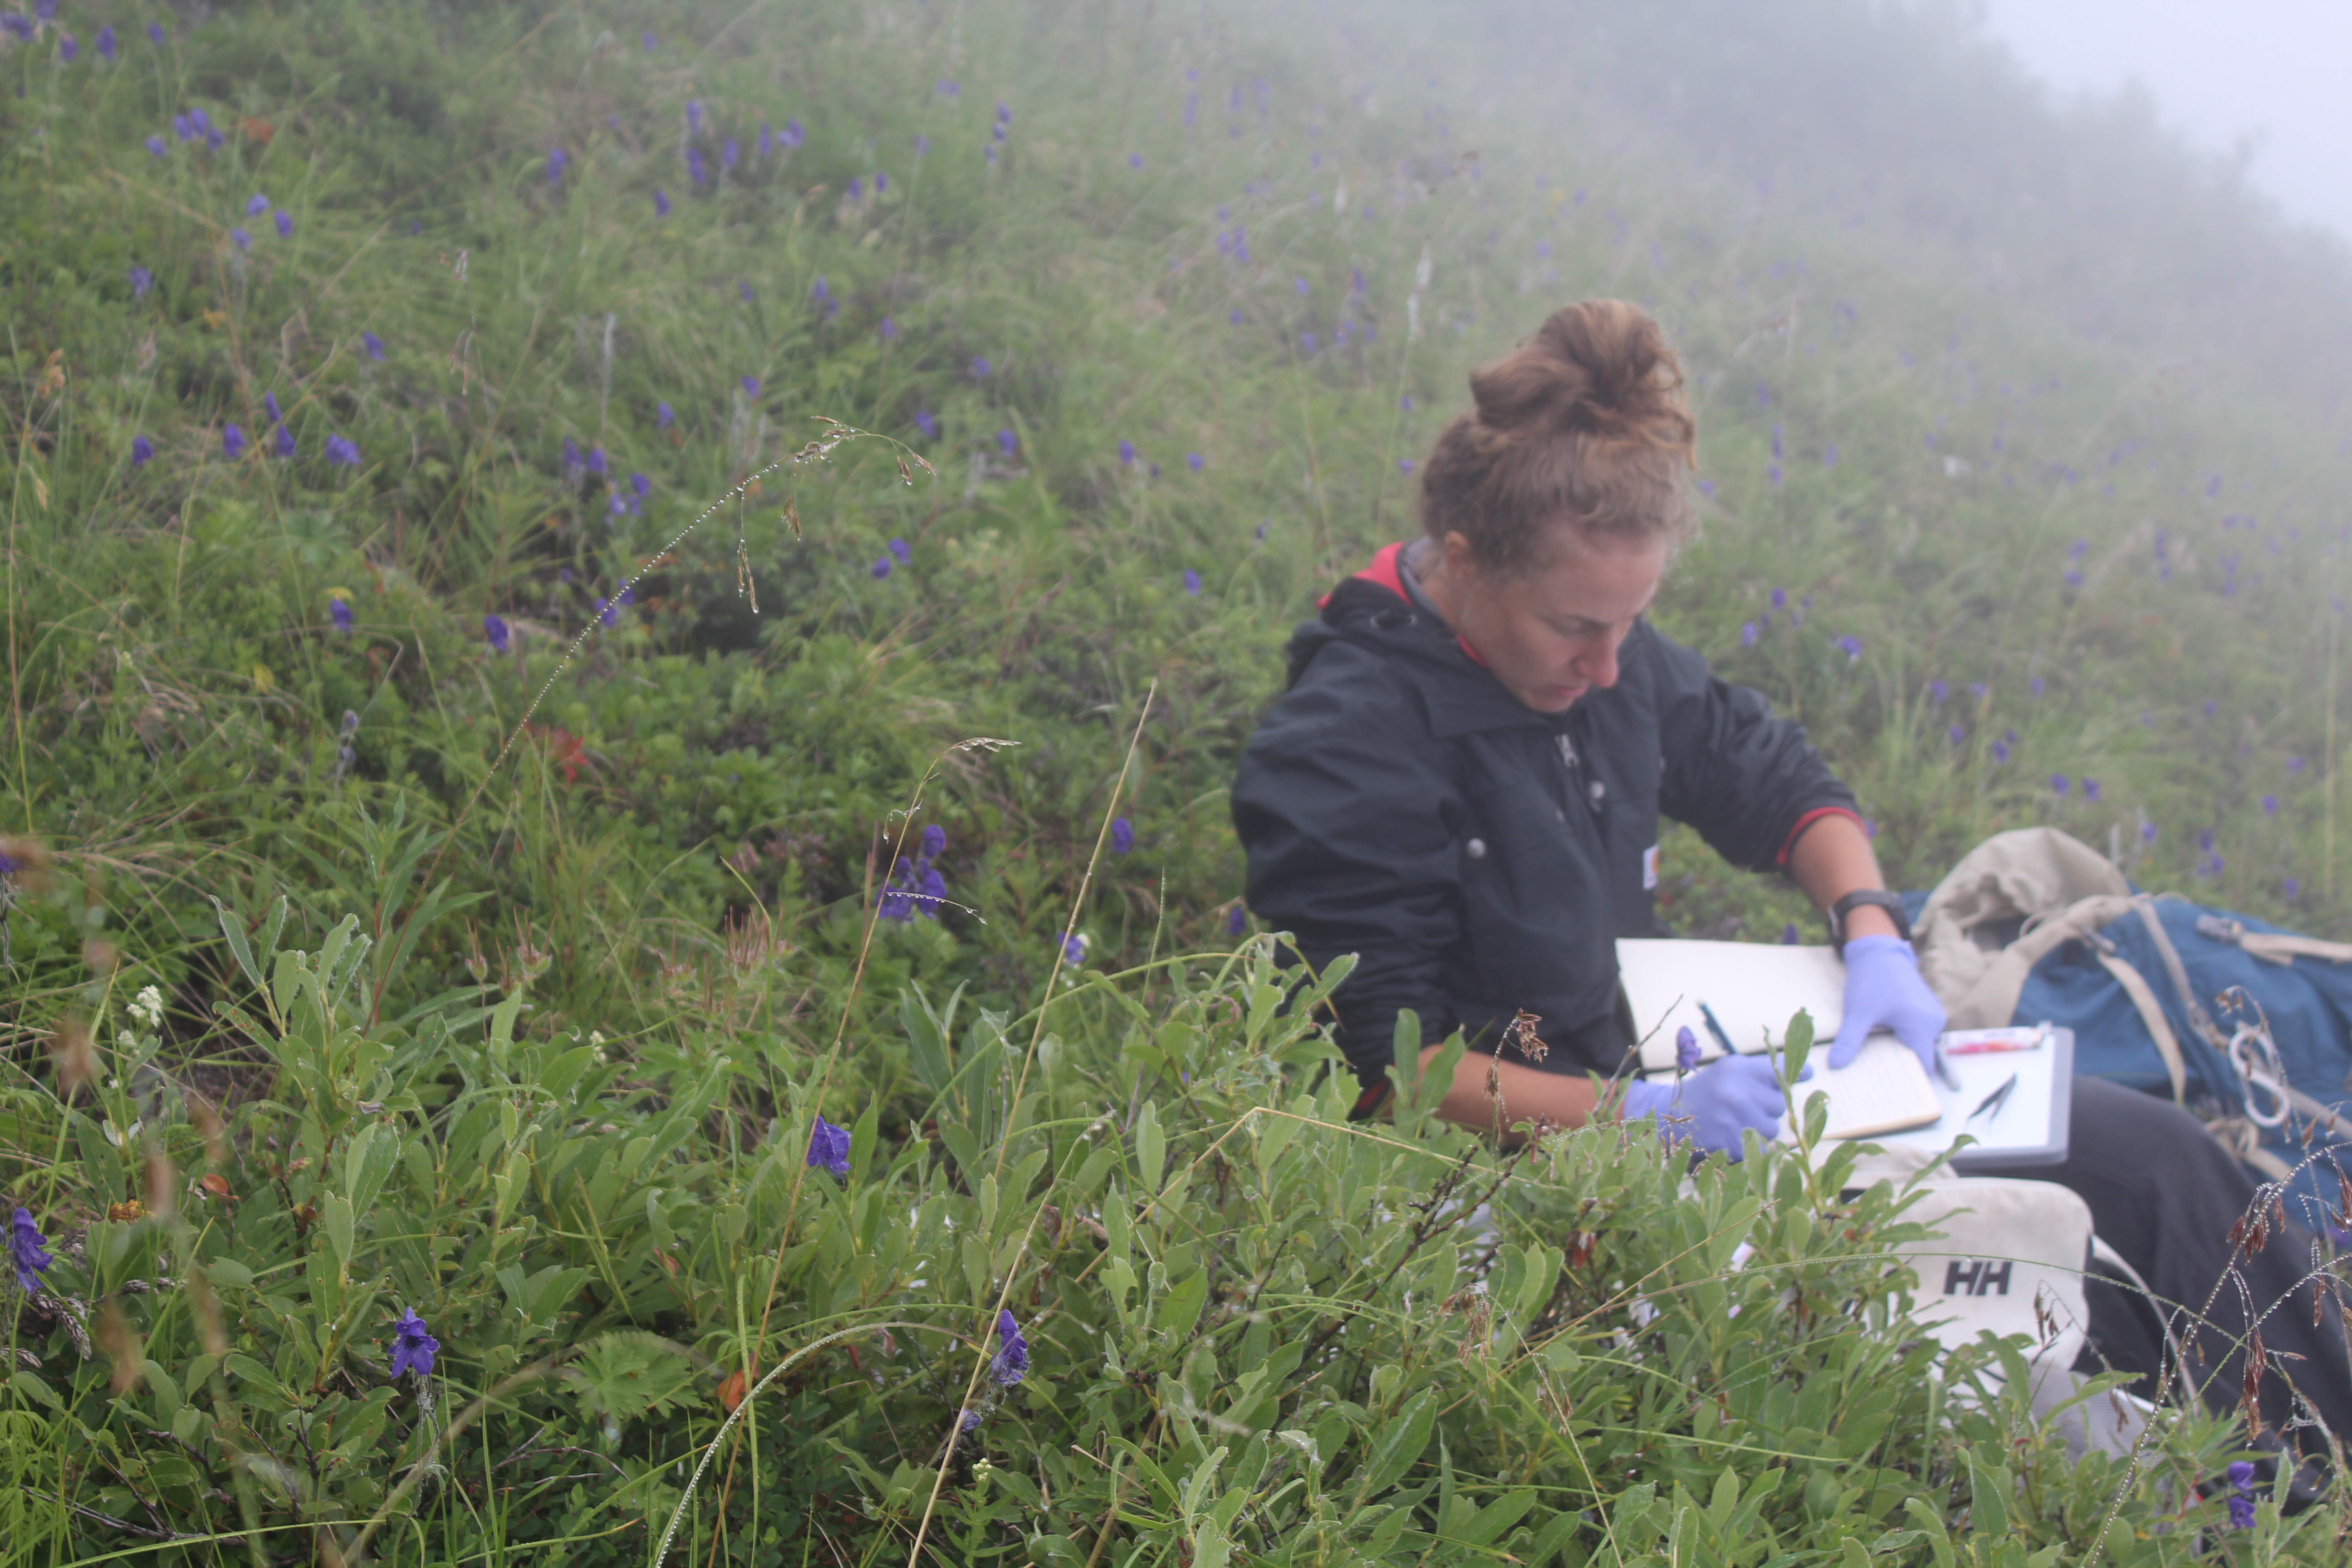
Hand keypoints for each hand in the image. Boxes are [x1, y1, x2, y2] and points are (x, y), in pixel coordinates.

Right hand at [1621, 1055, 1810, 1158]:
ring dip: (1760, 1128)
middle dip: (1768, 1108)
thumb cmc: (1709, 1089)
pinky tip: (1733, 1134)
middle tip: (1746, 1105)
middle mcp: (1736, 1090)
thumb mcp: (1732, 1070)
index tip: (1807, 1073)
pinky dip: (1750, 1146)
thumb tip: (1809, 1072)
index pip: (1780, 1069)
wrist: (1670, 1113)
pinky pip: (1758, 1147)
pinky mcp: (1728, 1141)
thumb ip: (1766, 1071)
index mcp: (1738, 1068)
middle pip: (1779, 1105)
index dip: (1793, 1074)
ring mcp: (1731, 1118)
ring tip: (1738, 1121)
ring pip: (1772, 1129)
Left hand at [1829, 934, 1946, 1073]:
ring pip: (1916, 1047)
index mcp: (1921, 1026)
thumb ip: (1849, 1040)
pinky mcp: (1925, 1013)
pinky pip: (1915, 1035)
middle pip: (1919, 1059)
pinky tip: (1881, 1044)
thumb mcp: (1857, 1012)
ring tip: (1874, 1064)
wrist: (1879, 952)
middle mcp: (1933, 1023)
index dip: (1907, 1081)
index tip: (1886, 1092)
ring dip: (1898, 1054)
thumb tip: (1835, 1066)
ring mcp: (1932, 1017)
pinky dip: (1900, 1041)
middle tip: (1872, 1081)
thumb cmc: (1871, 980)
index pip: (1922, 1067)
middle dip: (1898, 1070)